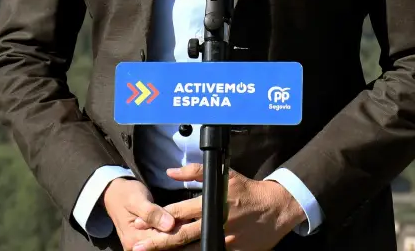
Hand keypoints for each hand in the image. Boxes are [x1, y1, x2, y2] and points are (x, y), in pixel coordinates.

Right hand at [102, 178, 194, 250]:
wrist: (114, 195)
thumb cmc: (126, 194)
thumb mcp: (137, 199)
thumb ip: (151, 213)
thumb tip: (169, 225)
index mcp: (134, 239)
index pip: (162, 240)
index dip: (178, 230)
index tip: (190, 219)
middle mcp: (137, 248)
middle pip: (166, 246)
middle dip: (180, 235)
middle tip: (192, 221)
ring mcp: (143, 248)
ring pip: (167, 246)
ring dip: (179, 236)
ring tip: (189, 222)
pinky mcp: (148, 244)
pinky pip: (165, 244)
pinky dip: (174, 236)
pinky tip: (184, 226)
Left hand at [130, 164, 305, 250]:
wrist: (277, 209)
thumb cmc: (248, 191)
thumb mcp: (224, 176)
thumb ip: (195, 172)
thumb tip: (170, 172)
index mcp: (211, 203)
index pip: (177, 212)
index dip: (156, 218)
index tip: (138, 222)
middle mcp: (215, 222)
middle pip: (179, 235)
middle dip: (157, 241)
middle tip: (137, 245)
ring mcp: (224, 239)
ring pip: (191, 249)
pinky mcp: (233, 250)